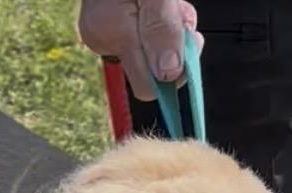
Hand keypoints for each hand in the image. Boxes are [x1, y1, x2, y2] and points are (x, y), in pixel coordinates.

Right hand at [78, 0, 202, 101]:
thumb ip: (161, 28)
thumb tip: (168, 73)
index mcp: (109, 31)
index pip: (147, 85)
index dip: (173, 71)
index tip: (188, 41)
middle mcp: (103, 39)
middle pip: (153, 71)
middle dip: (174, 48)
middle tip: (179, 13)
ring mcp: (106, 35)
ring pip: (154, 54)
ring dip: (173, 32)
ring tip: (172, 4)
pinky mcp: (113, 29)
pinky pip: (148, 39)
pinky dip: (163, 25)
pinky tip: (163, 6)